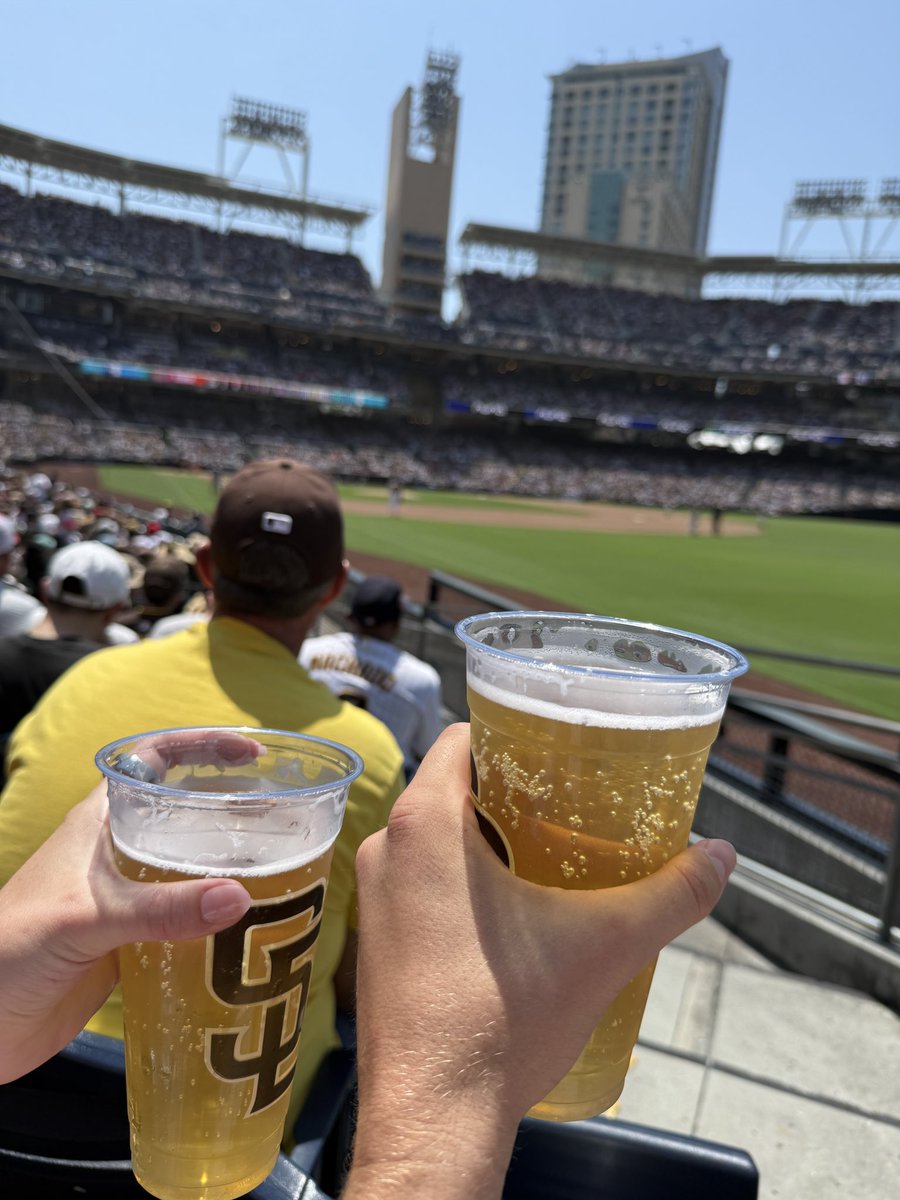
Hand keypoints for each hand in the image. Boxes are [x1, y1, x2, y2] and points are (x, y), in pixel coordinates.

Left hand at [0, 731, 258, 1083]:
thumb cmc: (9, 951)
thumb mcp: (86, 920)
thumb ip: (161, 910)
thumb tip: (240, 897)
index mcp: (101, 822)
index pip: (155, 760)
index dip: (202, 747)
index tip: (251, 754)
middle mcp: (118, 852)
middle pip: (187, 813)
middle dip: (235, 811)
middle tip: (287, 823)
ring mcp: (126, 899)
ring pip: (192, 868)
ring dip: (232, 870)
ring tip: (285, 876)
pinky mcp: (131, 944)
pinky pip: (187, 921)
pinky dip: (219, 923)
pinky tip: (251, 934)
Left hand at [348, 724, 734, 1199]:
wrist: (435, 1119)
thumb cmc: (501, 1022)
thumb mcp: (605, 947)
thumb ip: (670, 895)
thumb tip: (723, 857)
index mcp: (424, 825)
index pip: (462, 738)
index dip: (512, 733)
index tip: (557, 750)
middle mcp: (384, 849)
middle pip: (451, 790)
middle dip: (510, 793)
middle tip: (568, 808)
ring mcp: (372, 898)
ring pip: (433, 841)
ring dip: (485, 843)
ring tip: (547, 863)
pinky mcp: (373, 943)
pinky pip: (417, 885)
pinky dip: (458, 885)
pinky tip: (509, 919)